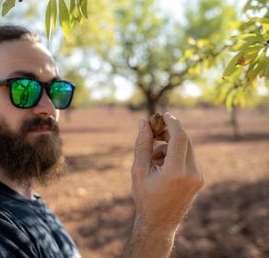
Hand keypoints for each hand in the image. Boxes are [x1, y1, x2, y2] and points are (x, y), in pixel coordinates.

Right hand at [131, 112, 203, 230]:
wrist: (159, 223)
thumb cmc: (145, 197)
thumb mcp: (138, 170)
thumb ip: (142, 144)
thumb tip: (143, 122)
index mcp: (175, 172)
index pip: (179, 137)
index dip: (172, 122)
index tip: (162, 114)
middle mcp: (191, 174)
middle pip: (185, 140)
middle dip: (170, 132)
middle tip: (154, 130)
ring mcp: (198, 177)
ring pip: (187, 148)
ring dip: (170, 145)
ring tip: (153, 158)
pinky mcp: (199, 179)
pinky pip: (188, 158)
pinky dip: (175, 155)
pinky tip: (162, 166)